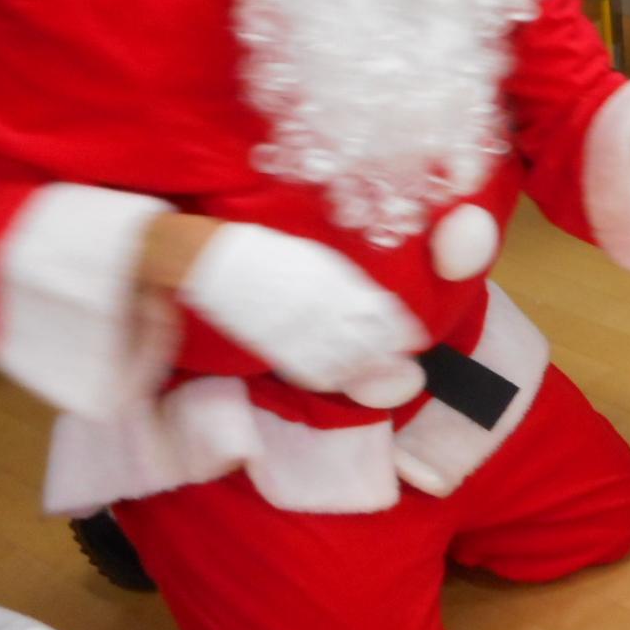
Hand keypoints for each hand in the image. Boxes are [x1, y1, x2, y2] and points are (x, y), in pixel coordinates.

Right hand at [178, 223, 427, 394]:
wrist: (214, 260)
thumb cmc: (266, 251)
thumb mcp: (315, 257)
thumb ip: (344, 281)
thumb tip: (370, 301)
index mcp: (336, 281)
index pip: (382, 313)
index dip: (402, 330)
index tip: (415, 340)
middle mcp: (324, 308)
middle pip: (370, 343)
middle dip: (390, 356)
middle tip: (403, 365)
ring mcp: (300, 330)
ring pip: (345, 362)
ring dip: (365, 371)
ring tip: (378, 376)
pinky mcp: (277, 347)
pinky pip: (310, 371)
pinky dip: (330, 378)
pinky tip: (339, 378)